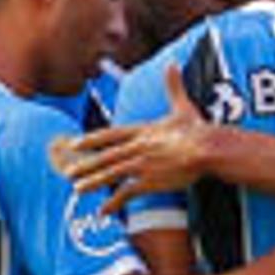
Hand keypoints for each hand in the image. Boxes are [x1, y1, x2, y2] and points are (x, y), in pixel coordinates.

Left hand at [57, 83, 230, 200]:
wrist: (206, 149)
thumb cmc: (198, 129)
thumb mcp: (182, 106)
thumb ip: (173, 87)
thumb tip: (173, 64)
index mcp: (142, 131)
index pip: (110, 135)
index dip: (91, 140)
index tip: (76, 144)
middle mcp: (137, 147)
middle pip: (105, 157)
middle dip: (85, 165)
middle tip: (68, 172)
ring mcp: (141, 165)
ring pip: (110, 174)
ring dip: (92, 182)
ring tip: (77, 189)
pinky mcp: (149, 181)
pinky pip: (126, 193)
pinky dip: (113, 202)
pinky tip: (102, 210)